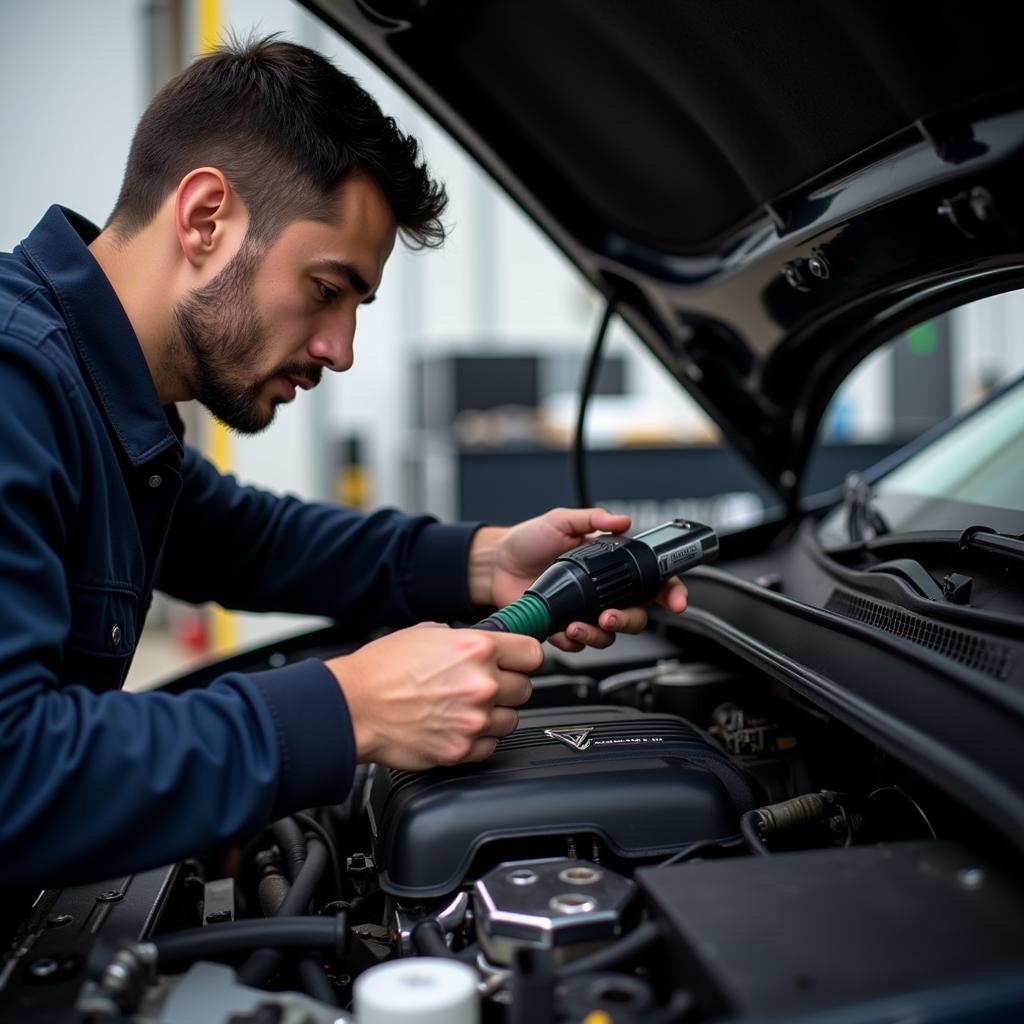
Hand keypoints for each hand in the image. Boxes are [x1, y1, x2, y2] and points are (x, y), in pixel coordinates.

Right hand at [326, 623, 540, 770]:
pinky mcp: (461, 750)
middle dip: (507, 686)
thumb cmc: (381, 669)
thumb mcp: (427, 633)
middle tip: (483, 686)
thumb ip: (466, 640)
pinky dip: (478, 740)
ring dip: (494, 715)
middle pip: (525, 689)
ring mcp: (473, 720)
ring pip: (510, 720)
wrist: (352, 706)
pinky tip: (457, 727)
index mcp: (477, 649)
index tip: (517, 662)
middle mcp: (481, 684)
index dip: (524, 658)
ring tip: (465, 708)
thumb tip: (486, 647)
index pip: (533, 654)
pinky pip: (490, 746)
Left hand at [472, 508, 687, 651]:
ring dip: (598, 635)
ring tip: (578, 625)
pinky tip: (561, 628)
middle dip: (629, 620)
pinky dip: (572, 640)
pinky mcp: (564, 628)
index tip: (676, 601)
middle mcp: (602, 592)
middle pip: (636, 616)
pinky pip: (578, 644)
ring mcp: (584, 612)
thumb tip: (622, 519)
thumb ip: (593, 520)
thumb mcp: (562, 521)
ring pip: (609, 636)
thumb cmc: (528, 540)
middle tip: (611, 616)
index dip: (671, 593)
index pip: (652, 582)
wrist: (495, 563)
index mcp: (610, 566)